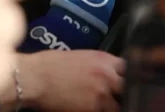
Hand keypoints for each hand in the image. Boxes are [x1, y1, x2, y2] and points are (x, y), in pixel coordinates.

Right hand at [9, 50, 124, 111]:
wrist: (34, 77)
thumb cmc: (50, 65)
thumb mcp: (80, 57)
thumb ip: (99, 65)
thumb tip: (108, 74)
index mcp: (104, 59)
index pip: (130, 69)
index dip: (128, 78)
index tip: (126, 83)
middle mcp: (107, 75)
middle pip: (128, 88)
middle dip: (123, 94)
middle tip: (117, 98)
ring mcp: (102, 94)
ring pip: (118, 106)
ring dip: (111, 106)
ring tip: (101, 105)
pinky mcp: (93, 109)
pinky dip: (99, 111)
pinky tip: (90, 108)